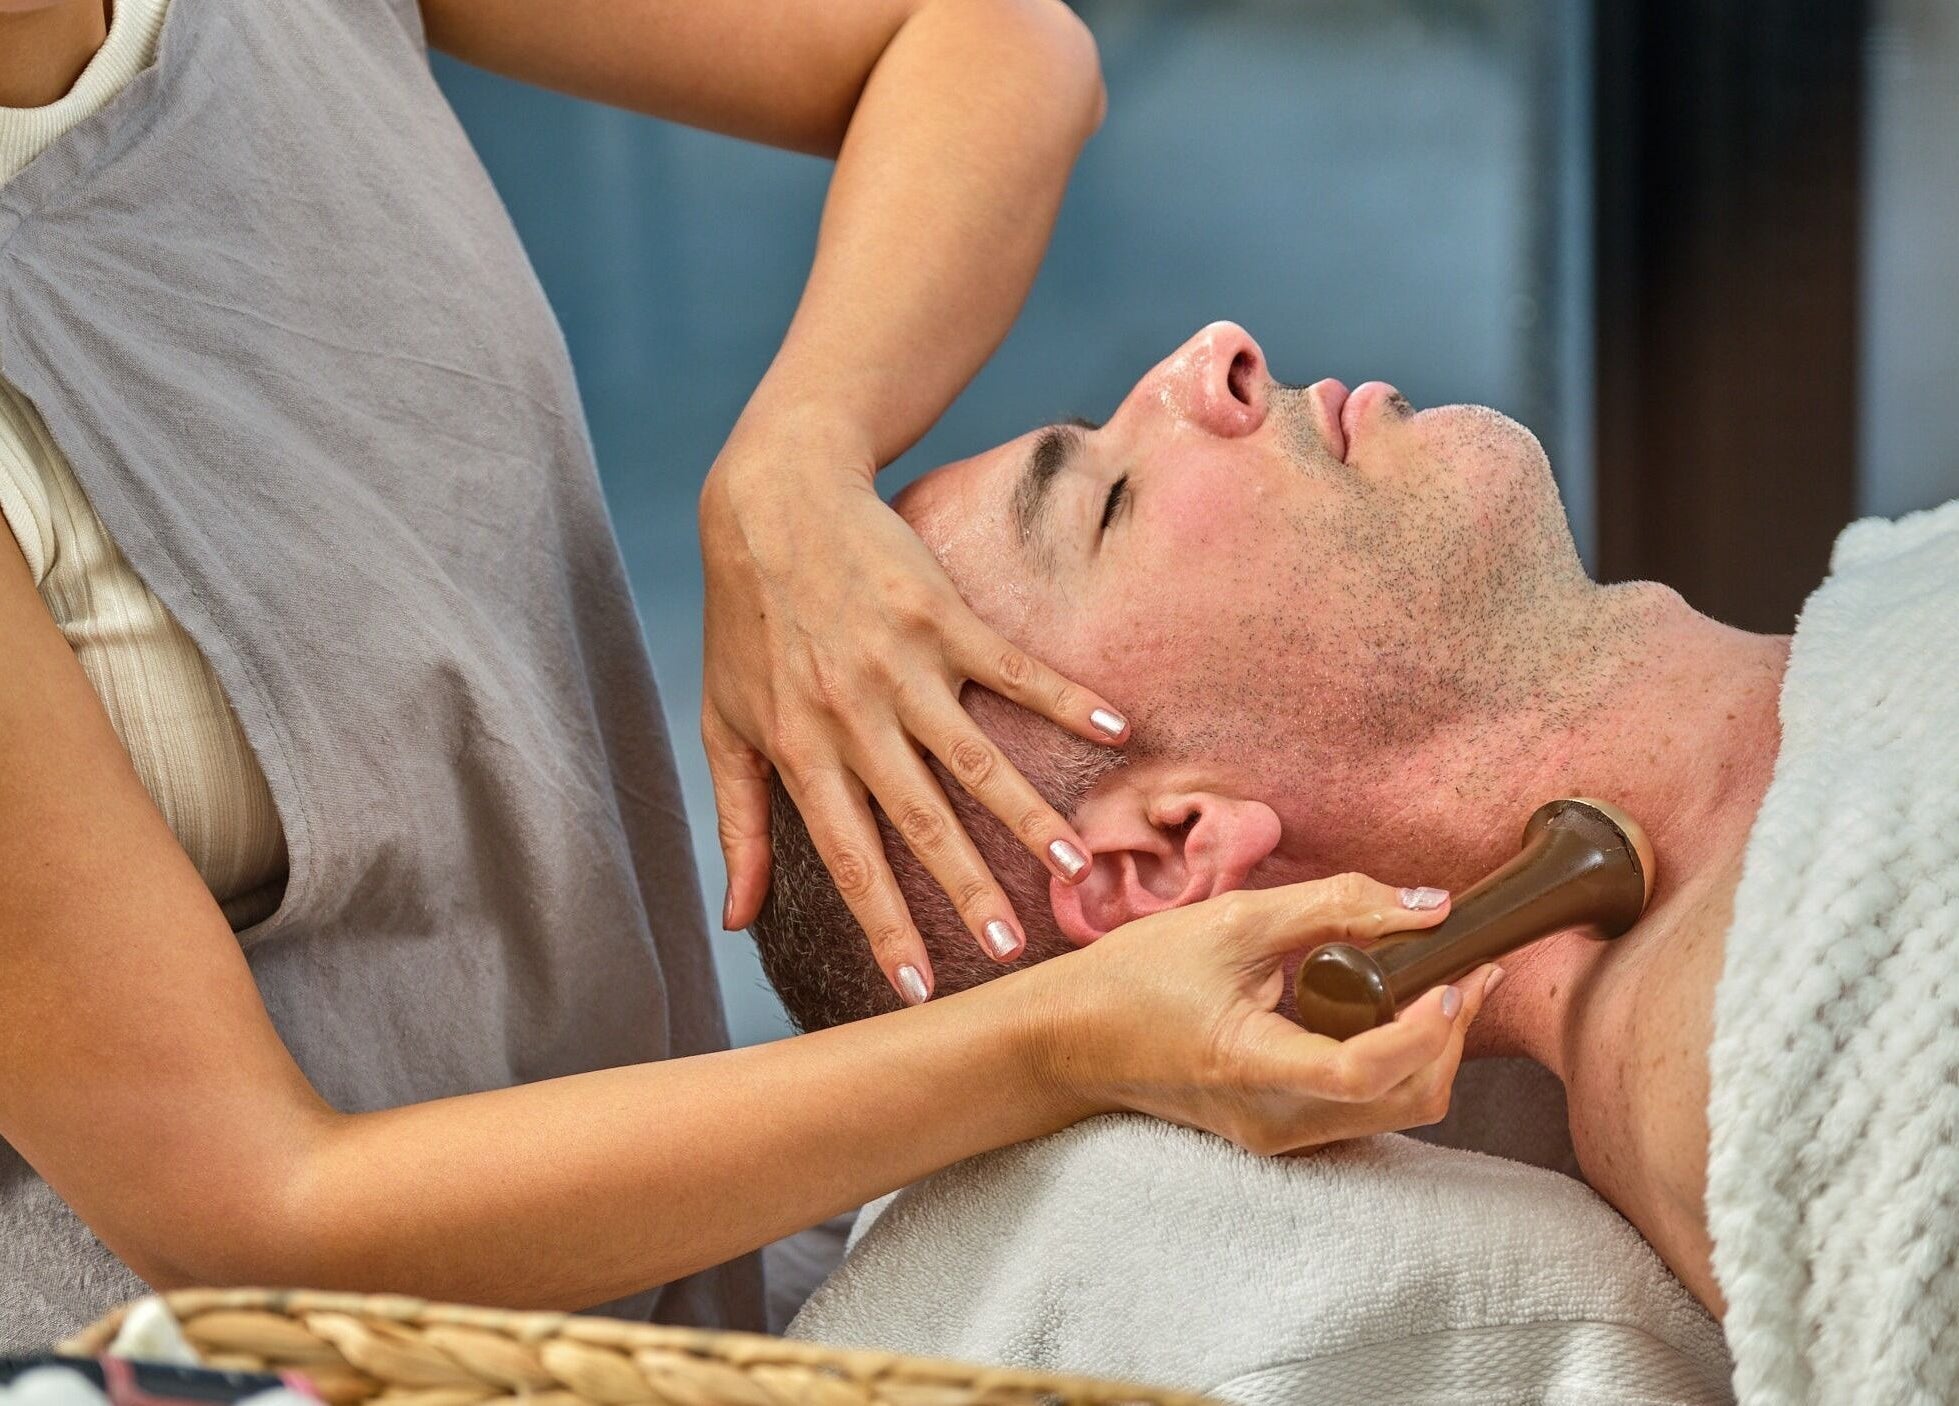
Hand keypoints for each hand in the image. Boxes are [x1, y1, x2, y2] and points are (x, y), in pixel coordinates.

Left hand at [700, 408, 1128, 999]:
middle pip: (920, 819)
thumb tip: (734, 920)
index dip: (883, 925)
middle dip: (966, 889)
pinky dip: (1064, 698)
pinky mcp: (943, 615)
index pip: (848, 858)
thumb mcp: (725, 725)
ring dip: (1026, 814)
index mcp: (803, 752)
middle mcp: (856, 717)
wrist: (773, 499)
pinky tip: (1115, 730)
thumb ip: (736, 826)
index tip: (917, 989)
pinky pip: (1013, 667)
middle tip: (1012, 950)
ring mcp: (904, 665)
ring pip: (975, 755)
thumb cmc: (746, 621)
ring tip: (1075, 866)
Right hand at [1026, 874, 1499, 1155]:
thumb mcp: (1231, 921)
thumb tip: (1428, 902)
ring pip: (1395, 1111)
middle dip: (1452, 1034)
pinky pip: (1365, 1109)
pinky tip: (1389, 1010)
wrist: (1069, 1040)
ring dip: (1432, 1050)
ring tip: (1438, 981)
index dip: (1427, 1024)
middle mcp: (1276, 1121)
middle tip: (1469, 966)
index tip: (1453, 969)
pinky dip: (1396, 1063)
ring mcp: (1280, 1137)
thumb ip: (1334, 905)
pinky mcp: (1281, 1133)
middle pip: (1406, 1099)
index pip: (1368, 1069)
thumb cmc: (1134, 978)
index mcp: (1254, 1066)